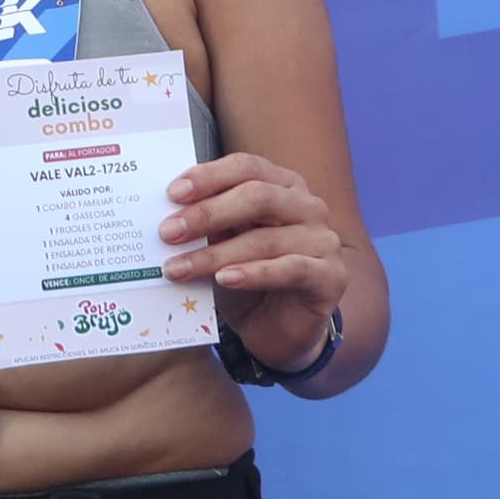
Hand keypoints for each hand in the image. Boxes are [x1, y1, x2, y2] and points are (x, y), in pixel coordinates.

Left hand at [159, 149, 348, 367]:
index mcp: (283, 185)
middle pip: (257, 197)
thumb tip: (168, 211)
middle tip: (168, 232)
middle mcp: (308, 206)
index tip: (172, 194)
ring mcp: (324, 240)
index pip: (246, 167)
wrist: (279, 331)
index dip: (209, 176)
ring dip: (215, 254)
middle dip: (207, 213)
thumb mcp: (222, 244)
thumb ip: (207, 223)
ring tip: (178, 268)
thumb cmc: (247, 278)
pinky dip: (253, 273)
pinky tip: (225, 279)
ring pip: (265, 238)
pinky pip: (290, 269)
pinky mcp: (331, 277)